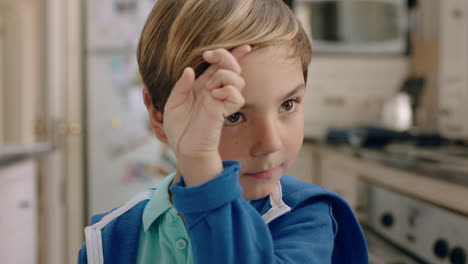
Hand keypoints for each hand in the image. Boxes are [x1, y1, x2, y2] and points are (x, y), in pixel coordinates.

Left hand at [163, 45, 250, 185]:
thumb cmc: (179, 128)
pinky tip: (216, 95)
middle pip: (231, 66)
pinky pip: (236, 95)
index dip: (232, 54)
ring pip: (237, 78)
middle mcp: (214, 91)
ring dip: (225, 75)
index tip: (244, 46)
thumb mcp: (173, 103)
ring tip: (211, 87)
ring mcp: (220, 100)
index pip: (220, 66)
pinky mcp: (224, 111)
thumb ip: (182, 86)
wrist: (185, 148)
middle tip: (210, 56)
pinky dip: (228, 90)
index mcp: (202, 86)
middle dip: (225, 56)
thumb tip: (190, 70)